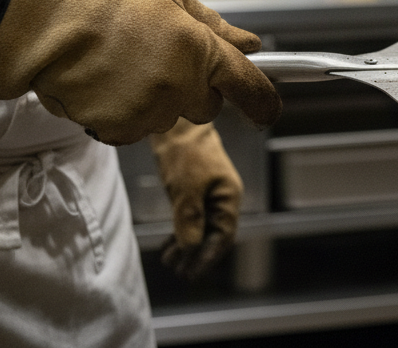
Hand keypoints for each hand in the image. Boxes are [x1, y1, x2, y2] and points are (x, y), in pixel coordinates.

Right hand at [0, 0, 281, 144]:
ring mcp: (150, 110)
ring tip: (121, 65)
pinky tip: (104, 84)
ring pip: (166, 117)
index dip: (262, 101)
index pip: (248, 85)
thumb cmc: (108, 0)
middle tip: (159, 60)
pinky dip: (122, 114)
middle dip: (192, 90)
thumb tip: (251, 44)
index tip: (269, 111)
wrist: (46, 19)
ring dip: (153, 100)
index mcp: (202, 49)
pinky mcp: (119, 129)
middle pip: (206, 107)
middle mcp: (181, 84)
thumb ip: (216, 28)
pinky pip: (133, 129)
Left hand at [151, 118, 242, 279]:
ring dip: (186, 246)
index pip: (223, 235)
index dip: (208, 256)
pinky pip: (192, 219)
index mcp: (228, 197)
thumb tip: (191, 247)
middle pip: (213, 234)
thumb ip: (190, 218)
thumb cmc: (185, 152)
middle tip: (178, 272)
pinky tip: (169, 245)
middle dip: (196, 255)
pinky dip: (181, 233)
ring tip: (169, 261)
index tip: (192, 273)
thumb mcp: (186, 187)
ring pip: (201, 228)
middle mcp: (222, 199)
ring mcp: (209, 195)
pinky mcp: (195, 192)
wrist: (176, 125)